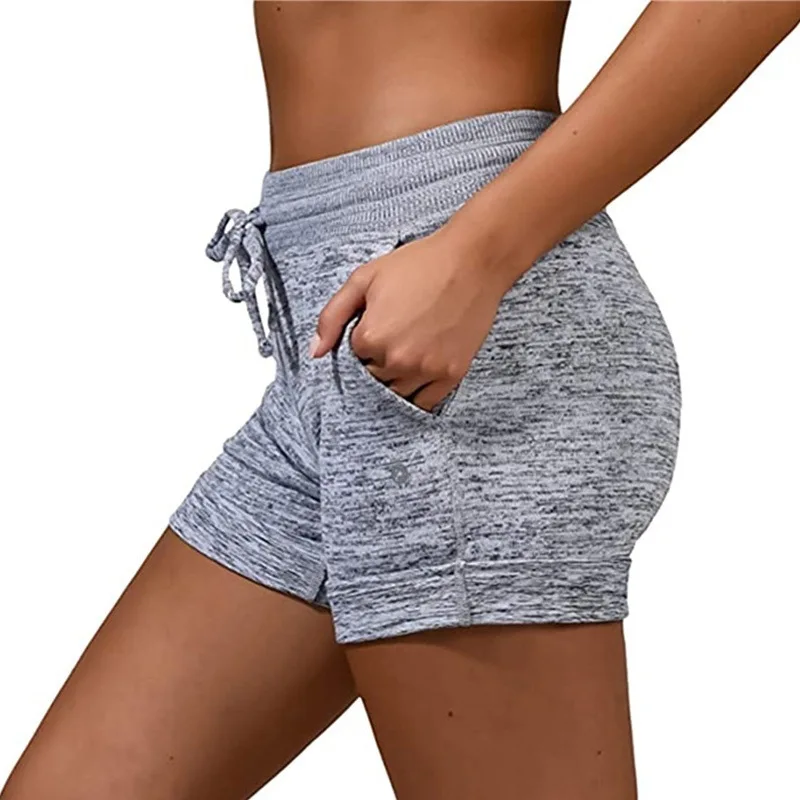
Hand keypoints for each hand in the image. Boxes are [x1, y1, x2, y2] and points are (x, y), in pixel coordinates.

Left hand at [310, 227, 507, 411]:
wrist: (472, 260)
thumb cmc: (419, 264)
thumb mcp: (364, 278)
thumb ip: (332, 316)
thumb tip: (316, 353)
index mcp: (371, 337)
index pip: (353, 357)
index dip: (364, 340)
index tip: (379, 323)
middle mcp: (397, 360)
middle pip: (373, 377)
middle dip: (379, 360)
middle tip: (399, 332)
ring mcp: (426, 370)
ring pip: (396, 392)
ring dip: (398, 377)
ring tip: (412, 346)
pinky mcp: (451, 374)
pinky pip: (425, 403)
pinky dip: (418, 394)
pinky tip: (421, 372)